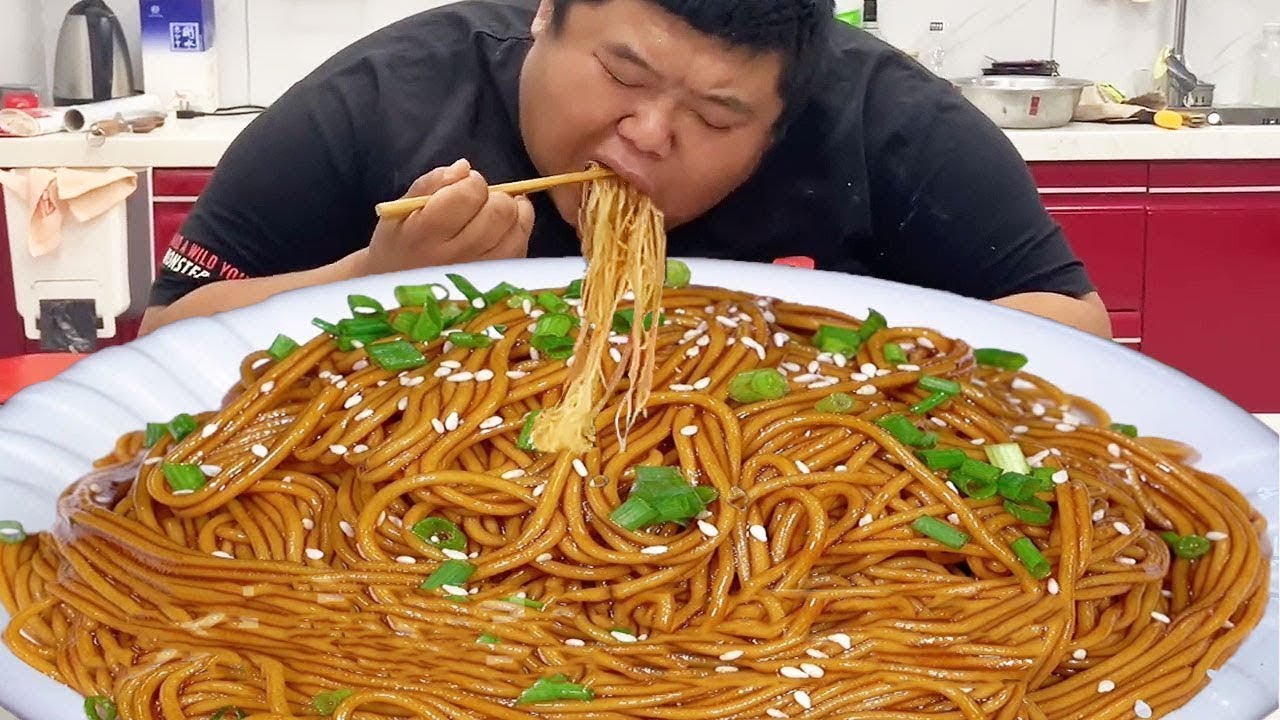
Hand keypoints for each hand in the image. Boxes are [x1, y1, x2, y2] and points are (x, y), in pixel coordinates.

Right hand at [362, 158, 533, 275]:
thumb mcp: (401, 210)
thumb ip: (432, 182)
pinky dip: (518, 232)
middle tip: (481, 201)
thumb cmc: (401, 244)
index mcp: (424, 234)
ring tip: (495, 212)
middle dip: (495, 196)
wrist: (402, 294)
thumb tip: (464, 168)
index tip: (464, 186)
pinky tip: (504, 230)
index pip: (468, 194)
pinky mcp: (496, 283)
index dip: (472, 182)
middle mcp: (454, 258)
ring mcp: (479, 274)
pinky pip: (521, 249)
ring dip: (512, 213)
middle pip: (499, 211)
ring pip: (516, 230)